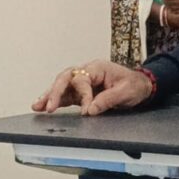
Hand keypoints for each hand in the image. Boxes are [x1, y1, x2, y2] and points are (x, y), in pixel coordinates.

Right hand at [31, 60, 152, 115]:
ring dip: (49, 96)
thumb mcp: (125, 92)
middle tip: (49, 107)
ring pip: (62, 86)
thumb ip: (108, 99)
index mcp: (98, 68)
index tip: (87, 110)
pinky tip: (43, 107)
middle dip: (55, 92)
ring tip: (37, 106)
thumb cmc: (134, 86)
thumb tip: (90, 109)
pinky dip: (55, 101)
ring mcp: (83, 82)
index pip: (82, 80)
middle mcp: (87, 72)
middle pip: (66, 78)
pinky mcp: (81, 92)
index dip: (83, 96)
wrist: (140, 86)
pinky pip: (65, 95)